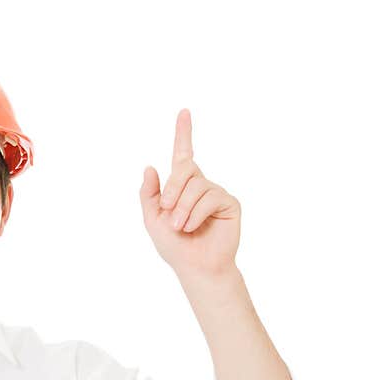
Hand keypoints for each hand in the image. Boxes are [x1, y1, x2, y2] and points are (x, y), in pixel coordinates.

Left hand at [139, 109, 240, 279]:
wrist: (195, 267)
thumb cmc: (174, 245)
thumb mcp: (152, 219)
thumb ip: (149, 194)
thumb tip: (150, 165)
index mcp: (181, 186)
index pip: (183, 154)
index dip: (183, 133)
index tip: (184, 112)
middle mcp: (200, 184)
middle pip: (184, 169)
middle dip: (171, 190)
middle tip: (167, 212)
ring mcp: (216, 192)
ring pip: (195, 185)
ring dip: (181, 208)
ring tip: (179, 226)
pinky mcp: (230, 203)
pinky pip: (209, 198)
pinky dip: (195, 214)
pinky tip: (192, 227)